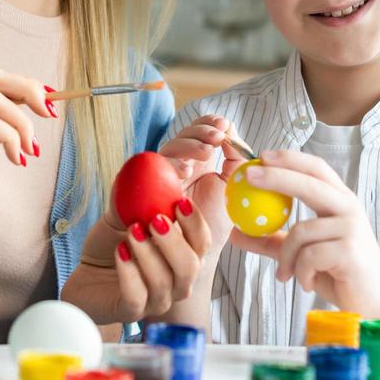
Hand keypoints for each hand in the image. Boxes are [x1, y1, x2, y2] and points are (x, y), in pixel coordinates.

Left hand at [62, 160, 214, 324]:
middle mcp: (177, 280)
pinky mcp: (130, 311)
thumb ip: (145, 193)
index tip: (180, 202)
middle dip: (173, 240)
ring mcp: (156, 299)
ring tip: (130, 232)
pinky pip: (137, 297)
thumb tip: (163, 161)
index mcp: (184, 254)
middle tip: (154, 219)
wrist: (87, 274)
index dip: (196, 223)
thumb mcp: (129, 212)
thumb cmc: (115, 243)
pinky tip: (120, 253)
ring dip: (148, 253)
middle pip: (191, 266)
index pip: (203, 242)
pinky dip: (129, 273)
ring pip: (165, 283)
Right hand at [157, 114, 247, 248]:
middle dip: (201, 131)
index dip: (208, 123)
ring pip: (169, 147)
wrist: (181, 256)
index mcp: (196, 162)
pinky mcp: (144, 186)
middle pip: (183, 135)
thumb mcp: (228, 190)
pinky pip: (152, 169)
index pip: (198, 133)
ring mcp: (158, 174)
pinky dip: (169, 165)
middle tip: (218, 136)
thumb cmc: (203, 226)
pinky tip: (186, 169)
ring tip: (207, 152)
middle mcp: (176, 164)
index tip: (224, 124)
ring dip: (189, 145)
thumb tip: (233, 132)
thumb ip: (235, 161)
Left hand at [229, 149, 379, 317]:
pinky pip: (308, 256)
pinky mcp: (350, 251)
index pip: (316, 169)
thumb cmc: (341, 273)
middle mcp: (348, 209)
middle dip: (277, 176)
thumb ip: (273, 241)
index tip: (261, 155)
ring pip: (300, 232)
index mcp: (340, 201)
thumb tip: (235, 231)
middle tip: (248, 176)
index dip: (290, 158)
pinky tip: (308, 283)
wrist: (378, 303)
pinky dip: (300, 272)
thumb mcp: (303, 253)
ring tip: (288, 274)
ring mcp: (351, 229)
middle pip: (309, 184)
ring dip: (287, 257)